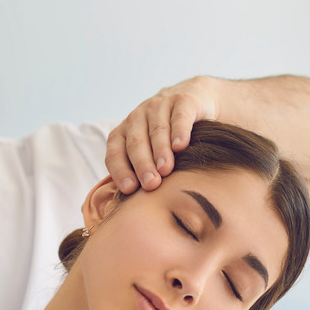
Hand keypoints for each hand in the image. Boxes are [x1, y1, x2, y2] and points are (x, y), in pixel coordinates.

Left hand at [105, 76, 218, 192]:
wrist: (194, 102)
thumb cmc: (167, 138)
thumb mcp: (150, 152)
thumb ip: (139, 173)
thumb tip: (133, 209)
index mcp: (124, 132)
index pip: (115, 151)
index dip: (120, 170)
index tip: (129, 189)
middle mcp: (138, 117)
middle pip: (136, 142)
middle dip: (142, 164)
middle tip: (150, 184)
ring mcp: (159, 106)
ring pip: (157, 130)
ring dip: (160, 151)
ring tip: (166, 170)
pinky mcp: (183, 100)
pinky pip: (179, 116)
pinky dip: (179, 131)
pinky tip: (181, 146)